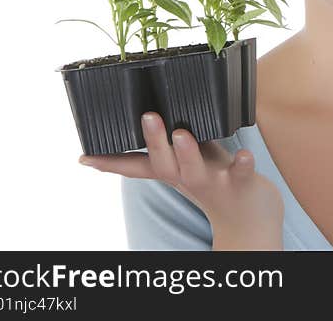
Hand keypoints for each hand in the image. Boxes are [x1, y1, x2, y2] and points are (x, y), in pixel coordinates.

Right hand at [78, 111, 284, 249]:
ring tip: (181, 133)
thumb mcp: (187, 161)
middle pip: (163, 164)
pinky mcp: (240, 184)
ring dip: (187, 153)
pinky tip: (244, 154)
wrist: (248, 219)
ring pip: (195, 171)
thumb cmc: (215, 180)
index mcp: (173, 171)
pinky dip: (242, 164)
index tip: (85, 156)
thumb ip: (170, 141)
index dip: (110, 162)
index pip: (136, 167)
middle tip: (147, 117)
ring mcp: (213, 183)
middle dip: (154, 141)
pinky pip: (241, 173)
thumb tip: (148, 113)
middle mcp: (188, 179)